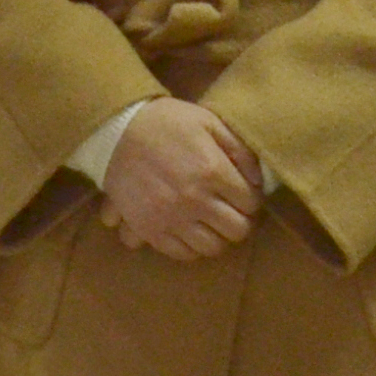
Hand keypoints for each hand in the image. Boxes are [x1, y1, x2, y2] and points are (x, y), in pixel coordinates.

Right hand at [96, 97, 260, 261]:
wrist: (117, 133)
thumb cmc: (168, 123)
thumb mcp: (210, 122)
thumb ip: (239, 149)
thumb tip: (257, 180)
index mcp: (213, 171)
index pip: (251, 203)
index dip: (253, 199)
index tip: (245, 194)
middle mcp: (195, 200)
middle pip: (237, 230)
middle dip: (241, 220)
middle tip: (234, 211)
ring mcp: (172, 219)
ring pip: (212, 247)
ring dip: (219, 236)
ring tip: (213, 222)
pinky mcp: (150, 230)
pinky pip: (182, 253)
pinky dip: (193, 246)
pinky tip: (192, 230)